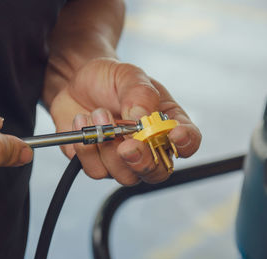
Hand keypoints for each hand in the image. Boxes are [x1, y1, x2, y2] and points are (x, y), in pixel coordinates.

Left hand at [49, 58, 200, 185]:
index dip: (186, 143)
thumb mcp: (128, 75)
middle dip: (142, 161)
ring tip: (98, 113)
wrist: (77, 82)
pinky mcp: (98, 164)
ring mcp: (123, 159)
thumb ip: (139, 93)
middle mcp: (149, 146)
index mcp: (167, 122)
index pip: (188, 141)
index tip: (175, 134)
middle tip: (127, 146)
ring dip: (108, 147)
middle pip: (157, 172)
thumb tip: (141, 117)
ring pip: (125, 176)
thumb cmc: (110, 80)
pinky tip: (82, 121)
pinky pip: (95, 170)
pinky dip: (86, 147)